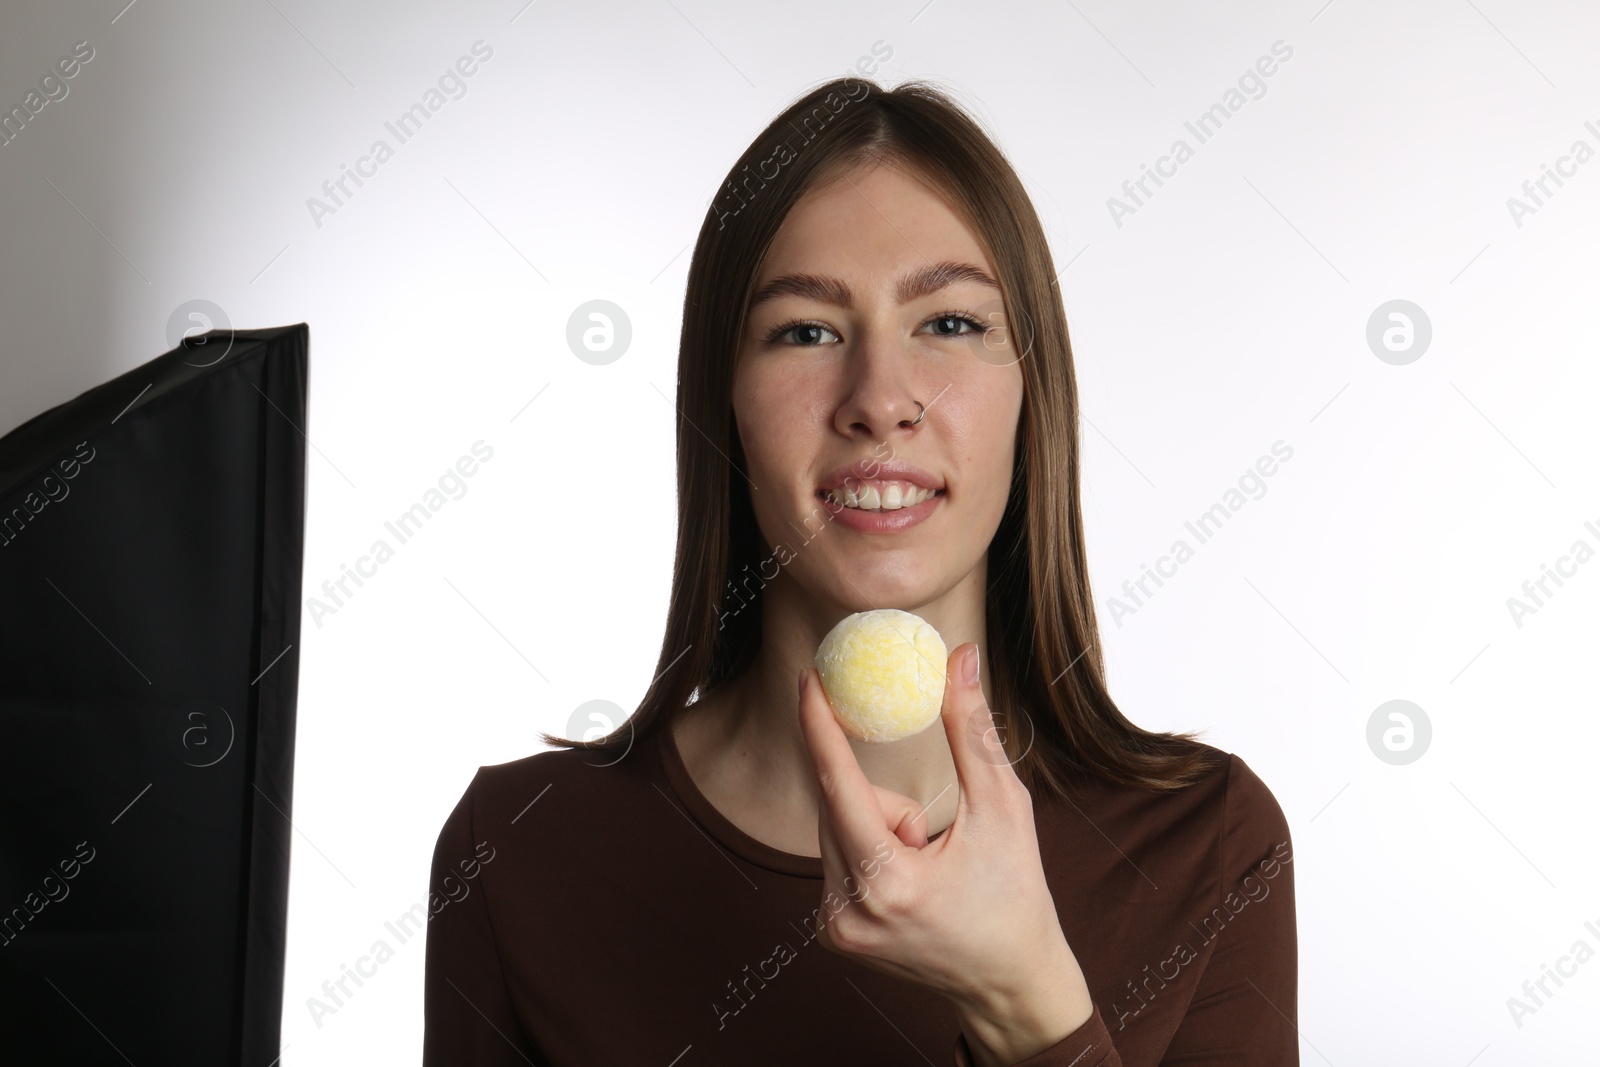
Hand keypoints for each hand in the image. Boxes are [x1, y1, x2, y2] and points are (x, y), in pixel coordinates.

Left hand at [796, 643, 1094, 1064]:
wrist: (1010, 983)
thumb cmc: (1016, 893)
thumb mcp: (1004, 807)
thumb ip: (972, 730)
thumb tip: (958, 657)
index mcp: (888, 881)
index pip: (837, 785)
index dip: (820, 726)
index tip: (809, 679)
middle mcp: (847, 909)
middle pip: (836, 804)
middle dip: (882, 797)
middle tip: (929, 828)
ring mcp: (833, 926)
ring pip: (834, 828)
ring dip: (876, 823)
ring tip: (928, 865)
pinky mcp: (831, 932)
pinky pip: (835, 857)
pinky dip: (868, 849)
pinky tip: (909, 882)